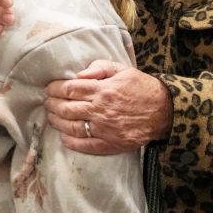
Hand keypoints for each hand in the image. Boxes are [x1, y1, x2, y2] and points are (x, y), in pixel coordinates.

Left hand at [45, 61, 172, 154]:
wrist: (164, 111)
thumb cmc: (142, 88)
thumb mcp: (123, 70)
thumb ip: (100, 68)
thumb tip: (79, 74)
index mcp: (103, 89)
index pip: (70, 88)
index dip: (55, 88)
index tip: (49, 88)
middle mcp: (101, 109)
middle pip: (66, 107)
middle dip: (52, 104)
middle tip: (47, 102)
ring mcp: (104, 128)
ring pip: (71, 126)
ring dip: (57, 122)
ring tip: (52, 117)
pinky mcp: (109, 143)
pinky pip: (84, 144)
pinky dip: (71, 141)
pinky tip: (64, 136)